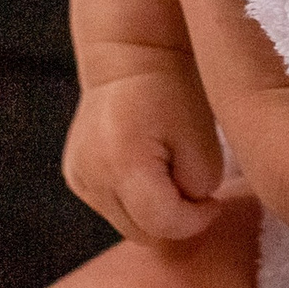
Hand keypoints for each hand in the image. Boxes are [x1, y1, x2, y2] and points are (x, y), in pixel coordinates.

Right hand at [63, 52, 226, 240]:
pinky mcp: (75, 176)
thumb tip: (188, 213)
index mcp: (123, 162)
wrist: (131, 54)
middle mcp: (91, 175)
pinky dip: (134, 200)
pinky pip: (111, 208)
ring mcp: (78, 177)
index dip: (196, 220)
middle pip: (143, 233)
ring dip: (153, 212)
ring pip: (127, 224)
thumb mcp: (203, 140)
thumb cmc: (174, 89)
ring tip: (170, 173)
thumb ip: (198, 189)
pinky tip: (148, 169)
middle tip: (194, 189)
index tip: (213, 201)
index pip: (164, 225)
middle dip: (174, 219)